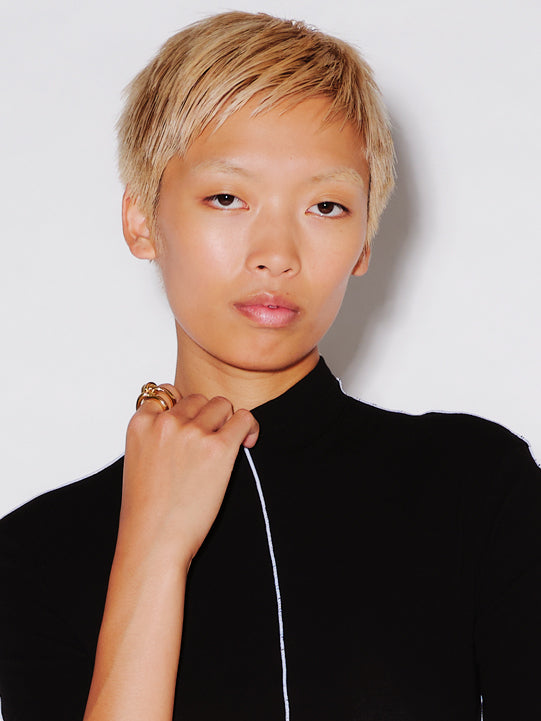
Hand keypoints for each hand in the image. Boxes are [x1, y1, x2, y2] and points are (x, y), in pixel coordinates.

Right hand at [121, 384, 258, 564]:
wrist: (153, 542)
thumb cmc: (147, 511)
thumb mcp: (138, 461)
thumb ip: (156, 435)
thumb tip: (188, 419)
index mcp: (140, 424)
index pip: (165, 392)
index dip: (182, 408)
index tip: (190, 426)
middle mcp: (166, 422)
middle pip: (198, 398)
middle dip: (207, 417)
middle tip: (211, 442)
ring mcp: (192, 433)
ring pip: (221, 404)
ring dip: (227, 421)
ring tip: (228, 444)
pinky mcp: (218, 448)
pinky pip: (244, 418)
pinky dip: (249, 427)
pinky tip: (247, 443)